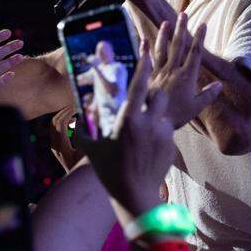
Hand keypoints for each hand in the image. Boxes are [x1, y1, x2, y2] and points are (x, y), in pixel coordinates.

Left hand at [49, 104, 83, 171]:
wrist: (77, 180)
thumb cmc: (85, 167)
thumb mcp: (86, 151)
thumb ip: (81, 136)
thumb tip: (77, 121)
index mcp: (62, 146)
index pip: (60, 124)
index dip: (67, 113)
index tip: (77, 107)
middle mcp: (55, 146)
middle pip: (54, 122)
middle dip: (64, 112)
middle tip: (75, 106)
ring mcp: (54, 146)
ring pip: (53, 125)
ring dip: (62, 116)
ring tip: (74, 111)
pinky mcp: (55, 147)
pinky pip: (56, 130)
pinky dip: (62, 122)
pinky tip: (73, 121)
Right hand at [82, 41, 220, 212]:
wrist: (135, 196)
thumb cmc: (109, 171)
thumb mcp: (92, 147)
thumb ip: (84, 126)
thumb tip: (78, 111)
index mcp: (128, 119)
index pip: (139, 85)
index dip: (144, 66)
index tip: (146, 53)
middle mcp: (148, 123)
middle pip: (157, 95)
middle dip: (153, 94)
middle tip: (143, 102)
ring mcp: (163, 134)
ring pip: (162, 114)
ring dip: (154, 116)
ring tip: (143, 132)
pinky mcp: (172, 145)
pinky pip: (166, 131)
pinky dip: (158, 134)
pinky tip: (147, 149)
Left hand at [149, 14, 221, 128]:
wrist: (154, 120)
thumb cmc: (177, 115)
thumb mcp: (196, 107)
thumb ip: (208, 95)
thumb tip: (219, 84)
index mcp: (187, 76)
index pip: (195, 52)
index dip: (199, 38)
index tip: (203, 24)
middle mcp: (173, 70)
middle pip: (178, 46)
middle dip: (181, 29)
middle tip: (183, 14)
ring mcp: (159, 72)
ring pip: (162, 49)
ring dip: (164, 35)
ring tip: (166, 22)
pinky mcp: (148, 76)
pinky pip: (147, 59)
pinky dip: (145, 49)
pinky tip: (144, 40)